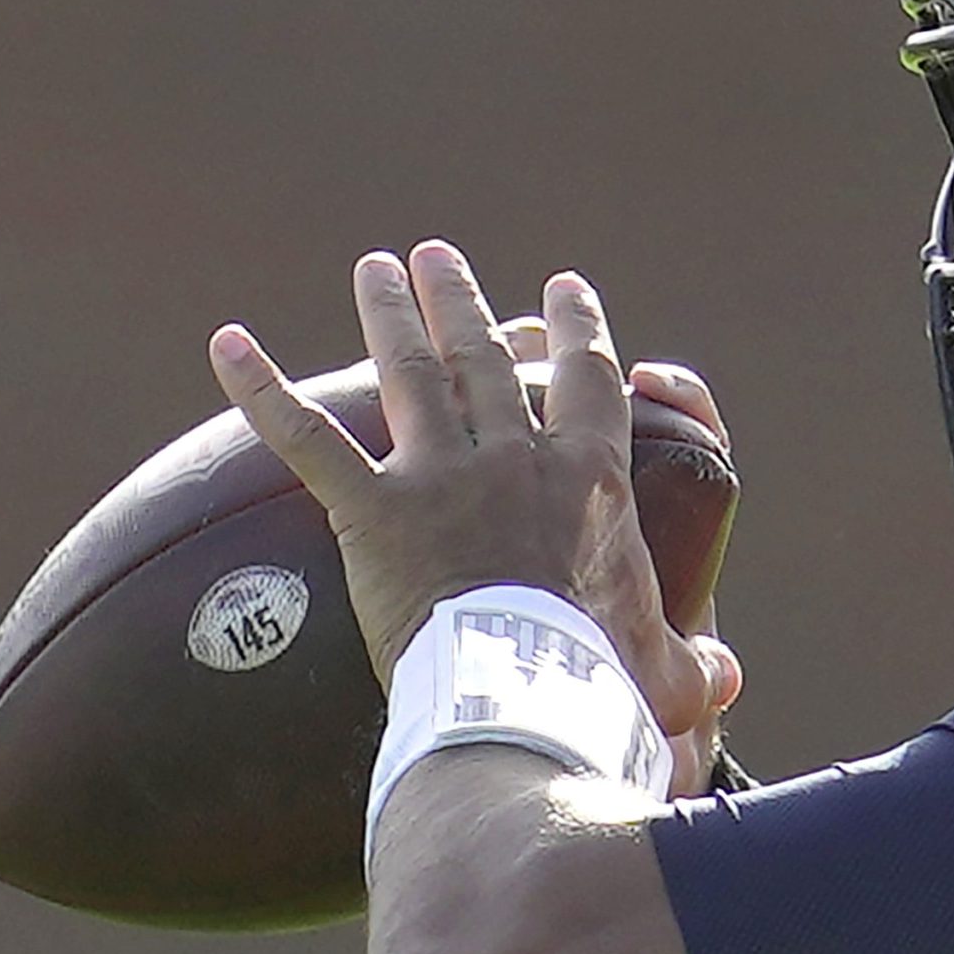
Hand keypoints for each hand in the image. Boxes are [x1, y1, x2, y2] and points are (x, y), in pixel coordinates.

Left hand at [208, 241, 731, 739]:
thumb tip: (728, 688)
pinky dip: (260, 389)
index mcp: (589, 477)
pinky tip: (225, 343)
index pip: (588, 378)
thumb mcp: (666, 672)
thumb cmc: (603, 682)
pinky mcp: (373, 512)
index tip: (564, 288)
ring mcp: (442, 477)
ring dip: (392, 311)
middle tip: (438, 258)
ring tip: (378, 269)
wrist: (527, 695)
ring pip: (413, 371)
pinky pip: (307, 439)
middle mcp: (516, 456)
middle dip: (463, 300)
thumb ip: (695, 670)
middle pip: (488, 356)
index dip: (577, 327)